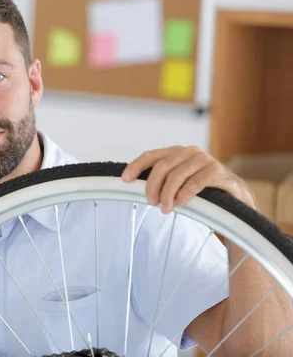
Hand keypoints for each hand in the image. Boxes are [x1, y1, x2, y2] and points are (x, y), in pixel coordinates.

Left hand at [121, 146, 255, 213]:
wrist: (236, 200)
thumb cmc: (202, 193)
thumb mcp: (179, 185)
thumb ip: (162, 182)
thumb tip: (135, 189)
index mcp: (177, 153)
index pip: (151, 155)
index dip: (136, 166)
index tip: (124, 179)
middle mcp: (190, 152)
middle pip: (162, 166)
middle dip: (152, 185)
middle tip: (150, 202)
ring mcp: (205, 160)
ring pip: (177, 174)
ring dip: (167, 193)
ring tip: (164, 208)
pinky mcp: (218, 171)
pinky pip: (196, 182)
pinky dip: (185, 194)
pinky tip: (179, 203)